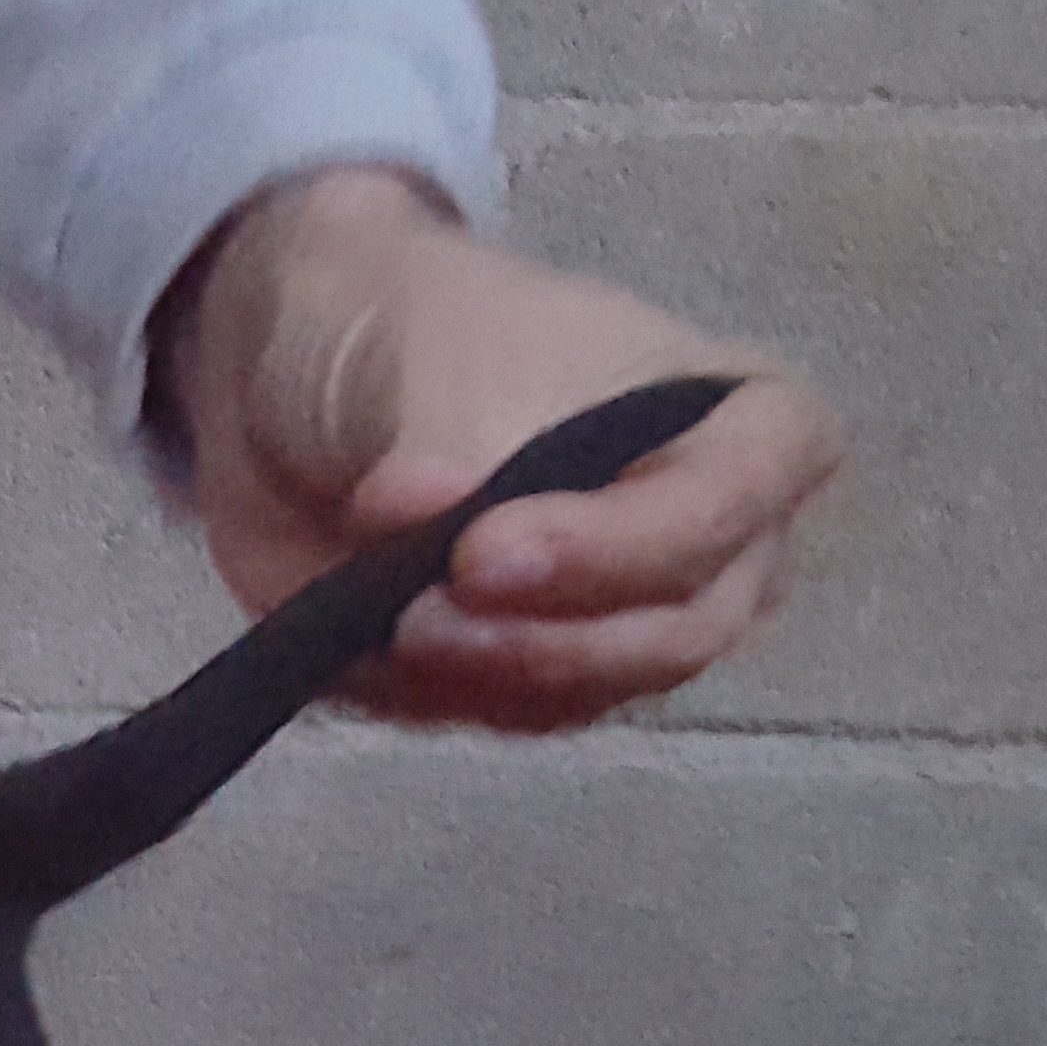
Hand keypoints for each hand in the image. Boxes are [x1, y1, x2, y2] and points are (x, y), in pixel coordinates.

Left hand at [164, 167, 838, 729]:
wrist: (298, 374)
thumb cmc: (416, 327)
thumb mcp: (436, 345)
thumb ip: (447, 437)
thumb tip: (419, 510)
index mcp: (742, 418)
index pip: (748, 494)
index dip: (625, 544)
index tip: (480, 553)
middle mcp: (716, 535)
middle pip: (687, 628)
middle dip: (554, 638)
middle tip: (420, 616)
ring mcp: (632, 616)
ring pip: (599, 691)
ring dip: (485, 674)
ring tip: (382, 623)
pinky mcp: (539, 677)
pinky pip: (513, 718)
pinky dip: (435, 694)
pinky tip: (368, 648)